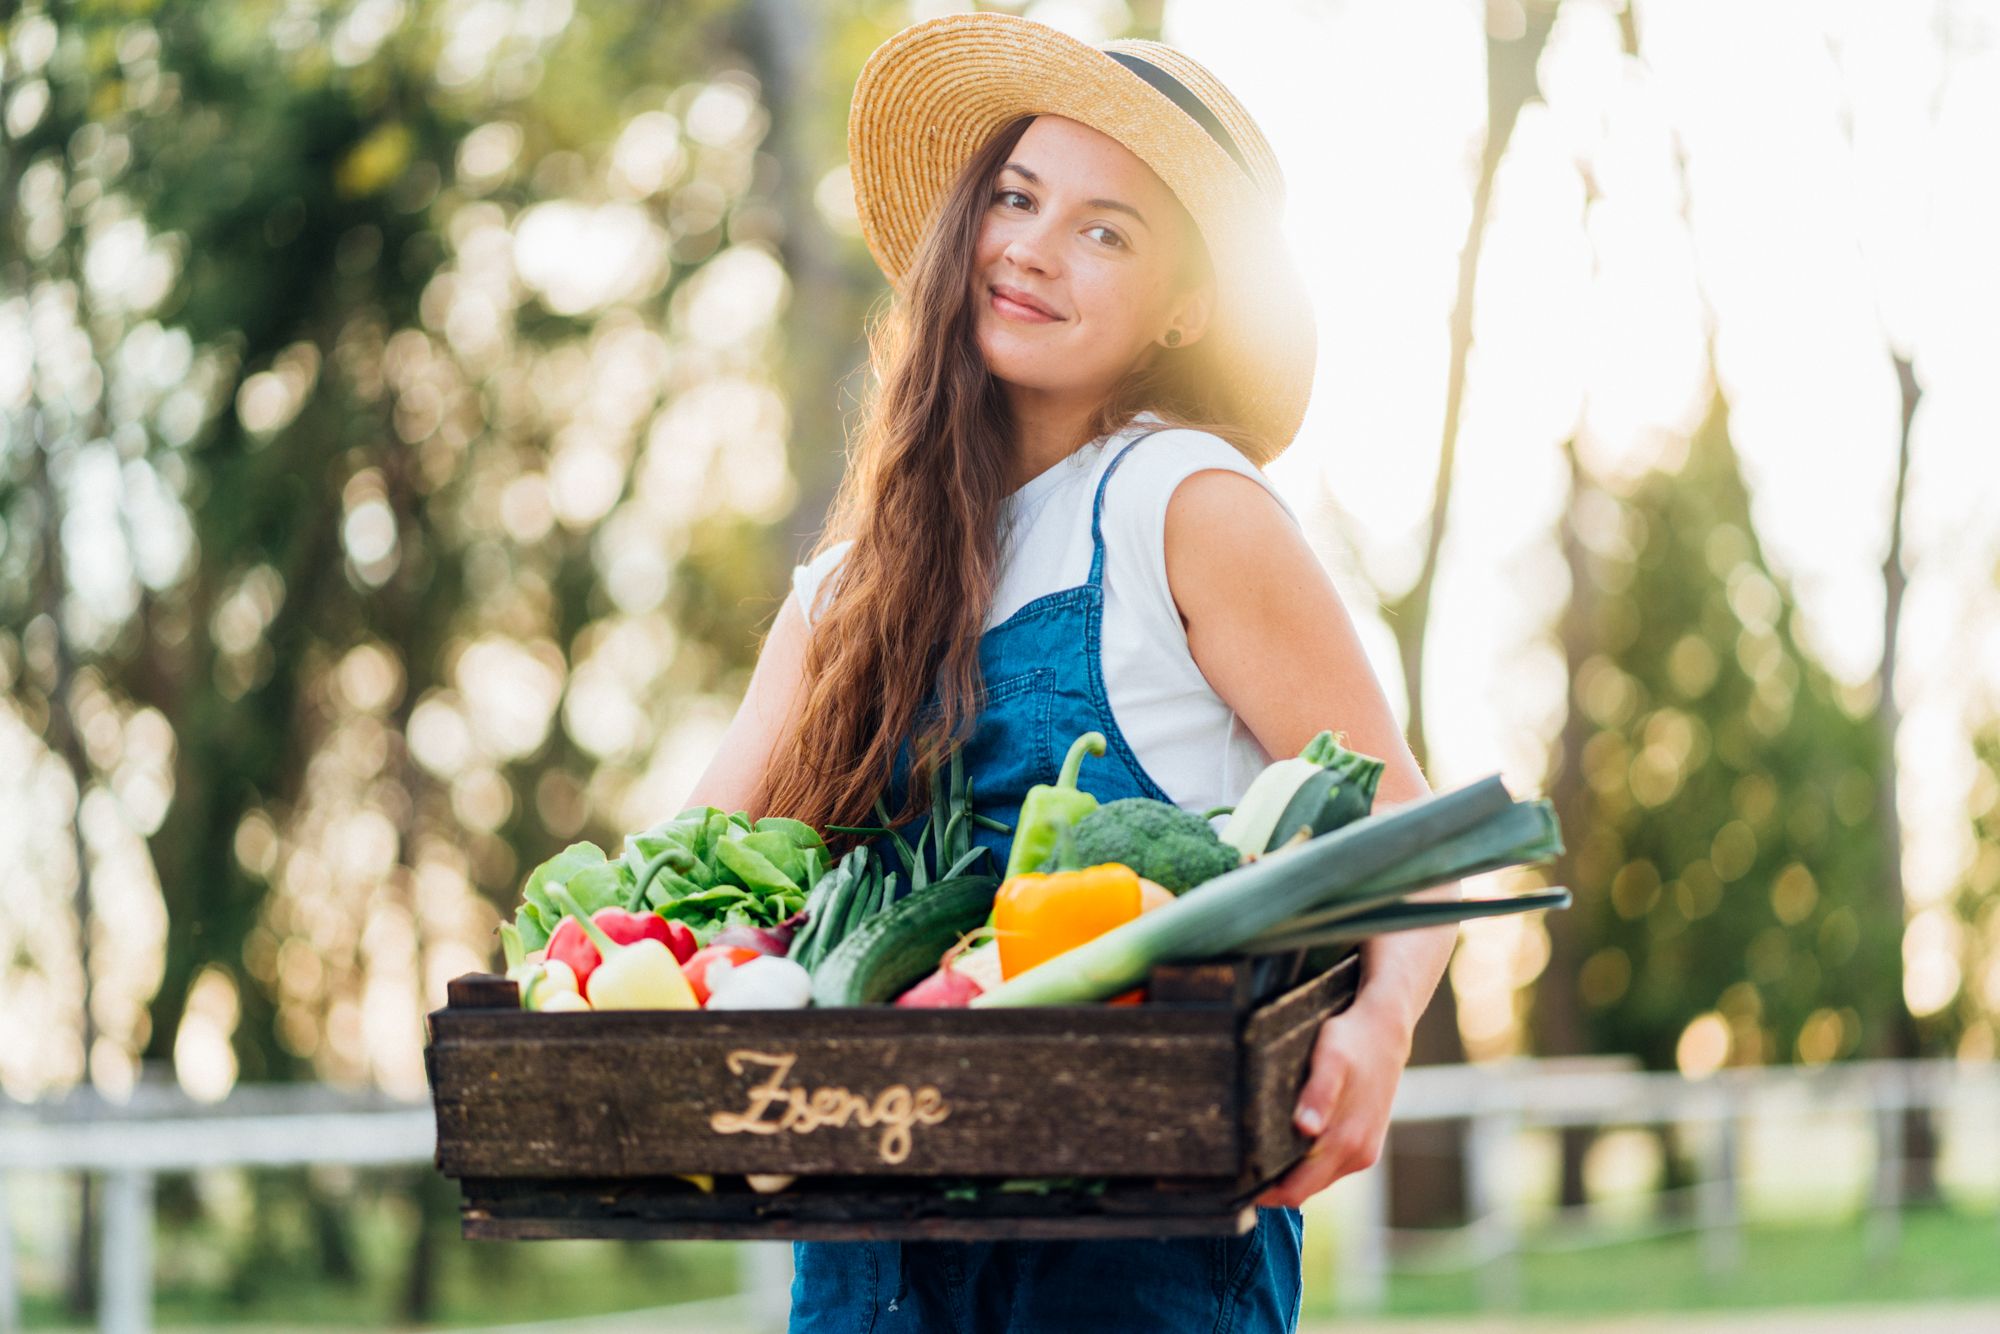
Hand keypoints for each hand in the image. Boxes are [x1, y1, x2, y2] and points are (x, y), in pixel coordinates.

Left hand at [1254, 997, 1413, 1207]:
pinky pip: (1329, 1166)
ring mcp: (1364, 1152)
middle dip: (1274, 1186)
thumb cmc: (1351, 1040)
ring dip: (1292, 1173)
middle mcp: (1358, 1155)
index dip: (1265, 1194)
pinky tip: (1291, 1139)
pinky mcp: (1366, 1145)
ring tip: (1261, 1151)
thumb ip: (1318, 1094)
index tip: (1236, 1185)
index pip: (1295, 1192)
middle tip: (1240, 1168)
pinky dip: (1309, 1162)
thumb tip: (1305, 1129)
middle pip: (1304, 1190)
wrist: (1386, 1030)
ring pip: (1316, 1179)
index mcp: (1345, 1141)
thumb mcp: (1330, 1058)